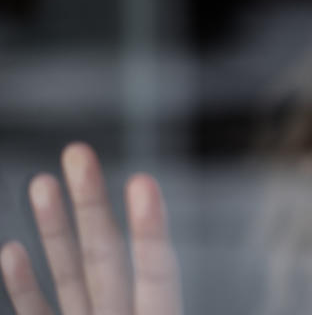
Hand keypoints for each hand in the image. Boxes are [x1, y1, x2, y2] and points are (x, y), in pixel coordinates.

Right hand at [0, 143, 182, 314]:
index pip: (157, 273)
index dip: (150, 231)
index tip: (142, 181)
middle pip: (106, 257)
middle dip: (91, 204)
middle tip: (78, 152)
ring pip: (72, 275)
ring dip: (54, 229)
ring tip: (44, 182)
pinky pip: (40, 312)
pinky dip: (25, 284)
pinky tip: (14, 249)